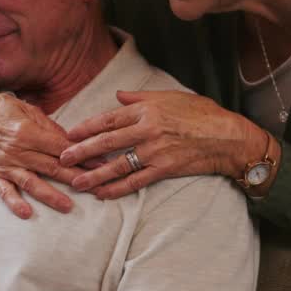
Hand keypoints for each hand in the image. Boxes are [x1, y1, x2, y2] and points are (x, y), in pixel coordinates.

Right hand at [0, 76, 86, 218]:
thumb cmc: (2, 108)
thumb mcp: (29, 109)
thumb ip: (50, 127)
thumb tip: (71, 143)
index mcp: (28, 132)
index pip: (61, 148)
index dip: (82, 156)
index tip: (99, 164)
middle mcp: (17, 150)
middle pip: (52, 167)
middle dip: (75, 178)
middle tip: (94, 187)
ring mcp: (5, 163)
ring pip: (32, 182)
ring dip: (51, 195)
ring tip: (68, 206)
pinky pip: (4, 191)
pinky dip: (14, 203)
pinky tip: (27, 213)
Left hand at [61, 90, 267, 198]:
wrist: (228, 137)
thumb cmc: (202, 113)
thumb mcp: (171, 96)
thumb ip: (141, 96)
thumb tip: (118, 95)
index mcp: (146, 109)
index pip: (109, 119)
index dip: (86, 127)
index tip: (69, 134)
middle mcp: (147, 129)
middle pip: (106, 142)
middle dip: (81, 152)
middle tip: (62, 160)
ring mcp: (155, 151)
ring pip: (117, 165)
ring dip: (94, 175)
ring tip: (76, 183)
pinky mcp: (164, 169)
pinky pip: (136, 181)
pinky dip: (117, 189)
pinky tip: (103, 194)